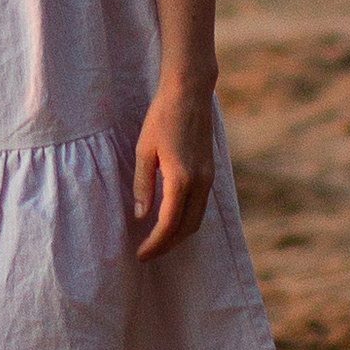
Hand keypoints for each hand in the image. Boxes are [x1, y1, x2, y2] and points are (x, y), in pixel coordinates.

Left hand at [131, 83, 213, 260]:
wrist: (190, 94)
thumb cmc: (162, 118)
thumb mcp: (144, 151)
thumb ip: (142, 185)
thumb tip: (140, 216)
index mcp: (182, 179)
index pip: (169, 224)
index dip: (154, 243)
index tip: (140, 254)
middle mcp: (200, 183)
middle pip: (187, 228)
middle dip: (167, 246)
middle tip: (147, 254)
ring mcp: (209, 178)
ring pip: (197, 220)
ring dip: (178, 236)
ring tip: (157, 243)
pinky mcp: (210, 173)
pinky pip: (201, 207)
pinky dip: (187, 221)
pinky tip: (171, 221)